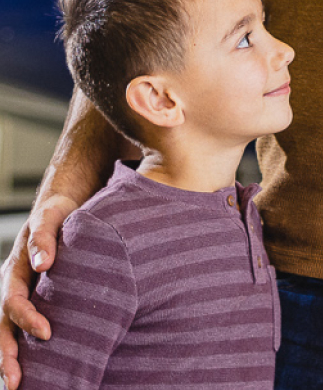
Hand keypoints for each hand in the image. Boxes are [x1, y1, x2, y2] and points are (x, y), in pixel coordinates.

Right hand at [1, 193, 79, 389]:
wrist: (61, 207)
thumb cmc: (57, 213)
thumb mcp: (51, 218)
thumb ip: (44, 238)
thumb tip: (43, 265)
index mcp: (14, 271)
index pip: (14, 302)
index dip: (27, 319)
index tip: (46, 333)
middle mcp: (12, 288)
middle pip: (3, 327)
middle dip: (7, 356)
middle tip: (17, 383)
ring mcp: (21, 296)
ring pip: (9, 334)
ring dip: (11, 360)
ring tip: (18, 387)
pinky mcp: (35, 300)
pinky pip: (23, 329)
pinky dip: (24, 350)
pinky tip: (34, 372)